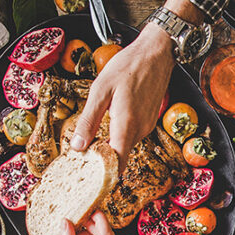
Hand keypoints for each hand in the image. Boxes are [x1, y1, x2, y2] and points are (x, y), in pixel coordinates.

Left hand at [71, 25, 172, 169]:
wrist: (156, 54)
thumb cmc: (127, 67)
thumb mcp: (101, 90)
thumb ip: (90, 120)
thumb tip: (78, 146)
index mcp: (126, 125)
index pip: (117, 162)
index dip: (104, 174)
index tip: (89, 179)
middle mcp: (140, 130)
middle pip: (120, 155)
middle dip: (102, 159)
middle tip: (80, 157)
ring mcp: (147, 125)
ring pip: (125, 144)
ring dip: (110, 145)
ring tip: (91, 138)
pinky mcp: (149, 120)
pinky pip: (132, 135)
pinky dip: (119, 134)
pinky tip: (109, 121)